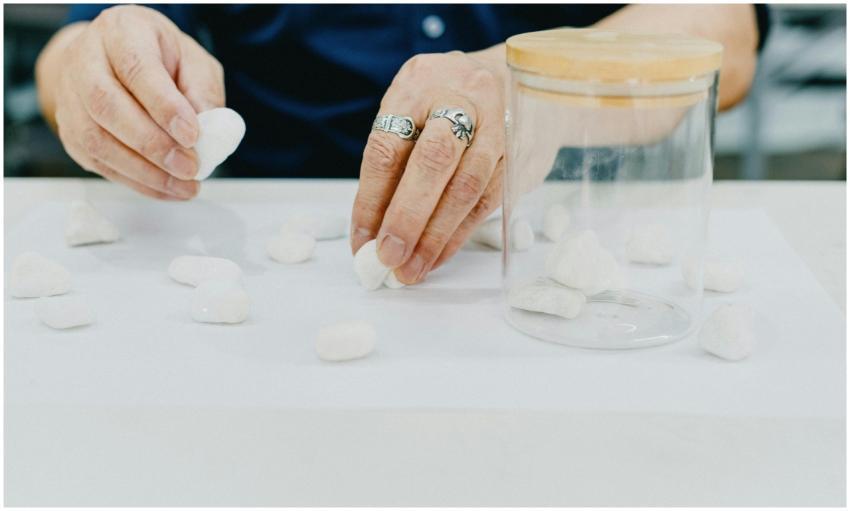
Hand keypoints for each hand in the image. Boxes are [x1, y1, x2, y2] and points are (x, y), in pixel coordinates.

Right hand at [36, 5, 224, 198]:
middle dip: (153, 144)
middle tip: (190, 167)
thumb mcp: (193, 62)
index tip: (193, 135)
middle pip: (107, 105)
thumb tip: (209, 134)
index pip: (136, 68)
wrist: (116, 60)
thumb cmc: (161, 58)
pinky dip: (135, 182)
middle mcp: (85, 60)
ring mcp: (70, 97)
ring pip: (96, 139)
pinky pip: (97, 162)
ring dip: (144, 172)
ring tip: (184, 186)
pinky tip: (166, 189)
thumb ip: (203, 91)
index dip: (164, 105)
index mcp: (121, 31)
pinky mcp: (70, 131)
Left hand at [350, 49, 506, 283]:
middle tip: (387, 257)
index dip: (372, 199)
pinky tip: (437, 256)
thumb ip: (394, 158)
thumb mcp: (413, 106)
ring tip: (412, 268)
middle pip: (433, 161)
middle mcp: (463, 97)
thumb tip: (372, 228)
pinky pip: (487, 201)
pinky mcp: (519, 154)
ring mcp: (498, 125)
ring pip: (466, 187)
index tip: (362, 240)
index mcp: (420, 83)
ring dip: (435, 236)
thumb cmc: (449, 101)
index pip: (389, 146)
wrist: (523, 80)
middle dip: (407, 217)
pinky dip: (458, 234)